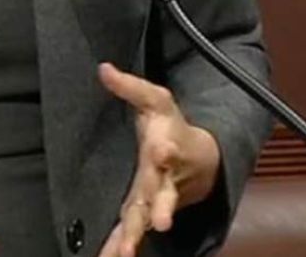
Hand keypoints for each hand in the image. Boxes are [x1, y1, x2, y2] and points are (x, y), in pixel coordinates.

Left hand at [96, 63, 220, 256]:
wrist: (202, 160)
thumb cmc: (172, 125)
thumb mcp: (155, 100)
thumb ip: (130, 87)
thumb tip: (103, 68)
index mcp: (165, 148)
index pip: (168, 148)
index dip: (166, 149)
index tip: (164, 150)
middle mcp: (164, 179)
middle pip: (163, 195)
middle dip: (161, 208)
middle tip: (161, 223)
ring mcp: (156, 200)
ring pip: (147, 220)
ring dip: (137, 236)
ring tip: (127, 252)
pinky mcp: (145, 213)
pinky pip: (132, 232)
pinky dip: (122, 247)